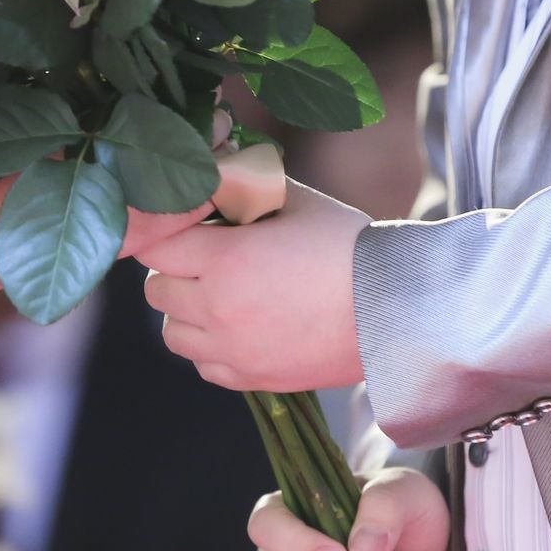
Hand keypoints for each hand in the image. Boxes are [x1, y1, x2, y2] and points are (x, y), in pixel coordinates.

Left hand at [138, 180, 370, 390]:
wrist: (393, 308)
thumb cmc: (348, 246)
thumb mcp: (295, 200)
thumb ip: (243, 186)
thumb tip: (208, 172)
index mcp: (226, 260)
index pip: (157, 246)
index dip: (171, 232)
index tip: (194, 227)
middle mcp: (219, 310)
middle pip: (157, 290)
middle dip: (177, 270)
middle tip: (209, 259)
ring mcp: (233, 351)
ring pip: (173, 334)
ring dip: (188, 312)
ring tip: (223, 297)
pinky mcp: (252, 379)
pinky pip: (204, 366)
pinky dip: (212, 348)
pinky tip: (242, 327)